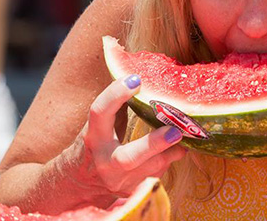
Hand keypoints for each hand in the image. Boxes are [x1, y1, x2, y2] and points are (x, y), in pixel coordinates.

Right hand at [65, 75, 187, 201]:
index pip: (100, 113)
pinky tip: (179, 147)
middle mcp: (105, 162)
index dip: (115, 95)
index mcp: (93, 138)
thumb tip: (140, 75)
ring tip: (185, 134)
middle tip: (176, 130)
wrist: (82, 181)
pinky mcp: (132, 191)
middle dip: (154, 144)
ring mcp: (120, 181)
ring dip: (171, 151)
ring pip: (151, 169)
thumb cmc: (98, 142)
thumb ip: (117, 105)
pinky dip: (170, 159)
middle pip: (128, 158)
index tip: (136, 78)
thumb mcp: (101, 124)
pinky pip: (158, 175)